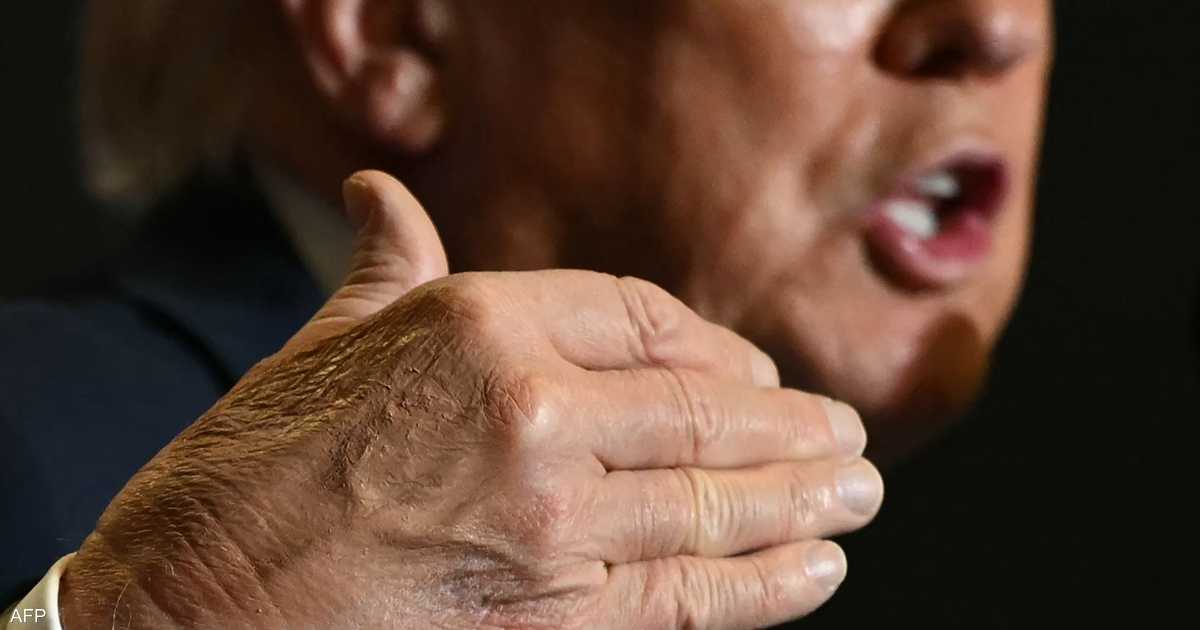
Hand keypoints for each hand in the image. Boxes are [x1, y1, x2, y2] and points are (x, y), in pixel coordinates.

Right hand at [59, 172, 882, 628]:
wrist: (185, 606)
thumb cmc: (247, 468)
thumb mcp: (320, 340)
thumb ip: (385, 267)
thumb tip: (379, 190)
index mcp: (481, 322)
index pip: (641, 320)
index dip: (712, 348)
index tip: (757, 375)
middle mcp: (534, 411)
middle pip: (702, 417)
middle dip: (791, 431)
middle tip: (850, 437)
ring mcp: (553, 521)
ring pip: (712, 506)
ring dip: (803, 502)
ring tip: (856, 492)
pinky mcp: (555, 621)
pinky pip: (689, 596)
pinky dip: (766, 584)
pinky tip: (817, 568)